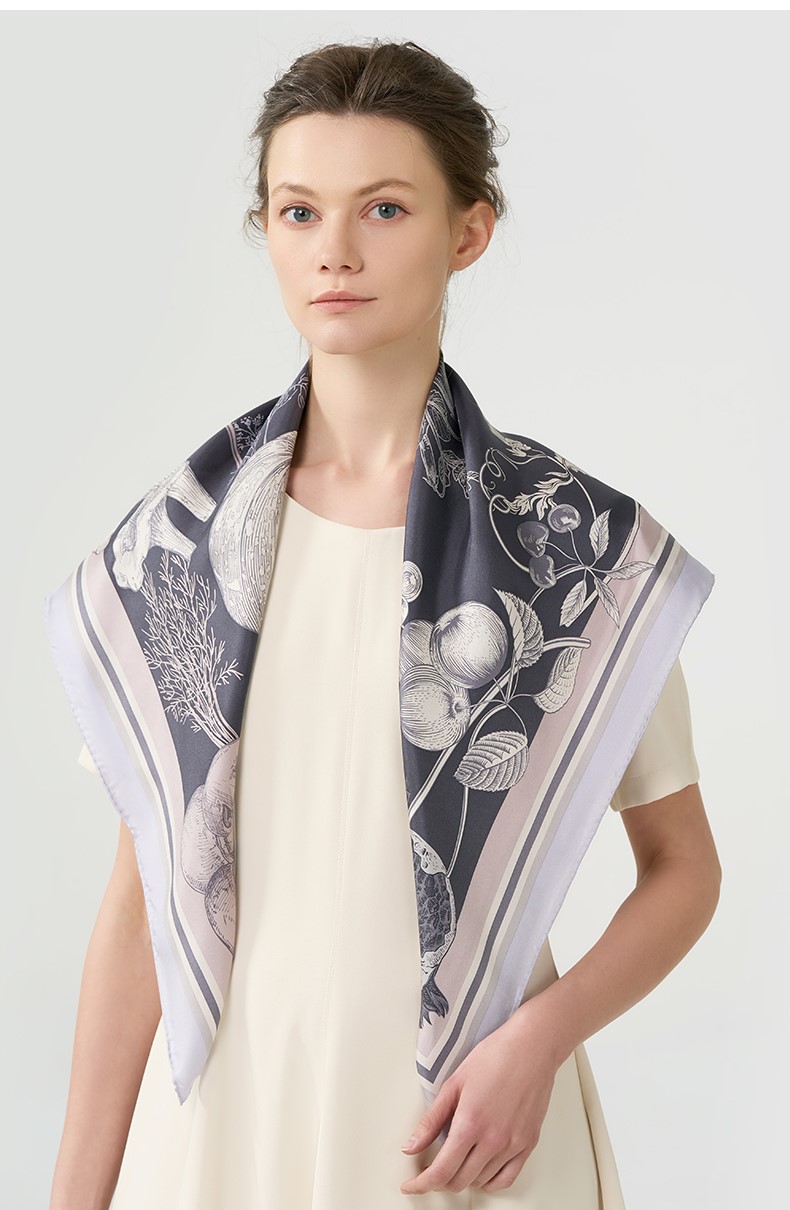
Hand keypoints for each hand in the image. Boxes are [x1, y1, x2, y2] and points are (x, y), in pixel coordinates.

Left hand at [399, 1002, 560, 1194]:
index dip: (421, 1184)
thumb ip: (431, 1120)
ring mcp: (513, 1145)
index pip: (440, 1171)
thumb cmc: (495, 1057)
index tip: (412, 1185)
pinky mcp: (528, 1144)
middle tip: (429, 1170)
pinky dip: (489, 1182)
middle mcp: (493, 1140)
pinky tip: (480, 1171)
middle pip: (459, 1181)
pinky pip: (506, 1178)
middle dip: (439, 1181)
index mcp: (470, 1124)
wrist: (532, 1047)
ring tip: (454, 1162)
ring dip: (463, 1179)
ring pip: (481, 1181)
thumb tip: (411, 1145)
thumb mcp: (454, 1083)